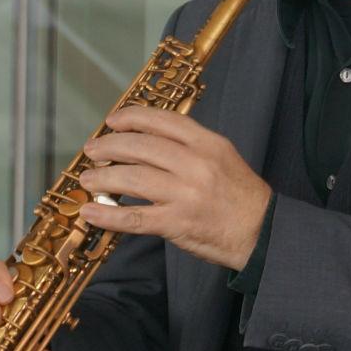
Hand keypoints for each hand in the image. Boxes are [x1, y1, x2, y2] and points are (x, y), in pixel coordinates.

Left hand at [75, 105, 271, 271]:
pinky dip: (108, 215)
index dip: (133, 118)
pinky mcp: (177, 223)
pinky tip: (91, 213)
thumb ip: (190, 146)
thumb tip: (147, 142)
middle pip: (141, 147)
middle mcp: (196, 164)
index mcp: (209, 144)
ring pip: (132, 179)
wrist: (262, 232)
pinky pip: (134, 218)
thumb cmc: (241, 196)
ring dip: (103, 179)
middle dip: (109, 147)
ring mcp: (186, 194)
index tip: (113, 121)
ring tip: (88, 181)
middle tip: (92, 150)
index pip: (164, 121)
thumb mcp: (223, 158)